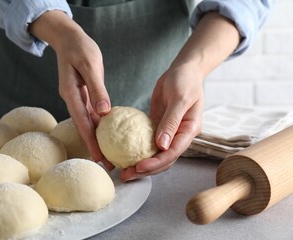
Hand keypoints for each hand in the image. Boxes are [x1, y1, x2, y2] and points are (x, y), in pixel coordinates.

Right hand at [29, 11, 113, 169]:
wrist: (68, 38)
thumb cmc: (79, 48)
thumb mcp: (90, 64)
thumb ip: (97, 88)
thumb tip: (104, 113)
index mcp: (71, 94)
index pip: (82, 123)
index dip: (90, 141)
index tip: (100, 158)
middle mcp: (72, 99)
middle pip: (84, 127)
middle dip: (94, 146)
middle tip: (108, 164)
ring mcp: (77, 97)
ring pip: (88, 122)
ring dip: (97, 138)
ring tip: (109, 154)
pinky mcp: (84, 94)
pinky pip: (92, 113)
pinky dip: (99, 124)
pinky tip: (108, 132)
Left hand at [120, 63, 203, 180]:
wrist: (183, 70)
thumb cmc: (185, 81)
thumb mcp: (179, 99)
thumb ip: (171, 121)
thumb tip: (162, 145)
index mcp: (188, 131)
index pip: (172, 153)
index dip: (156, 163)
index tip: (139, 167)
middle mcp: (179, 136)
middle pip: (163, 159)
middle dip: (146, 170)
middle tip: (126, 175)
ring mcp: (169, 132)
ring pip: (155, 154)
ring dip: (140, 163)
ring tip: (123, 170)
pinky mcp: (158, 126)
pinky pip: (148, 141)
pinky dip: (137, 149)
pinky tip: (123, 153)